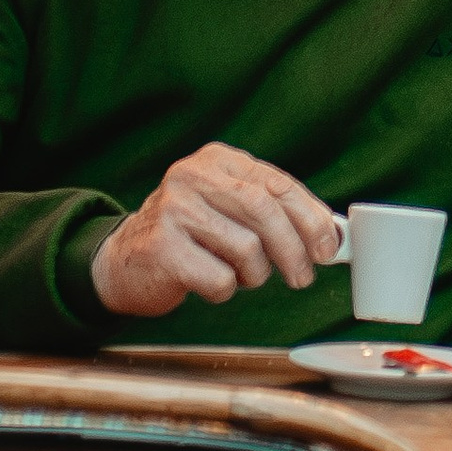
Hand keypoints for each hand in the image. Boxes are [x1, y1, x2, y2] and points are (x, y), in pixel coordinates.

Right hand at [89, 144, 341, 317]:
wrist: (121, 262)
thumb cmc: (188, 237)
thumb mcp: (225, 209)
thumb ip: (270, 212)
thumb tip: (328, 235)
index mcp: (216, 160)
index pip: (276, 183)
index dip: (310, 216)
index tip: (330, 245)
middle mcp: (192, 176)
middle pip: (264, 211)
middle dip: (294, 249)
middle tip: (304, 276)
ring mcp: (173, 210)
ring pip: (246, 248)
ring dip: (255, 274)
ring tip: (242, 276)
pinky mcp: (161, 248)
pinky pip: (219, 279)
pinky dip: (225, 290)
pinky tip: (209, 283)